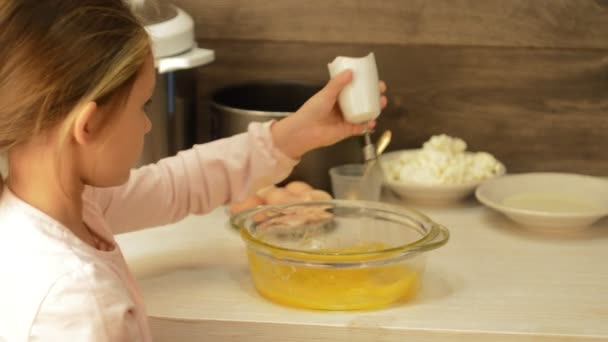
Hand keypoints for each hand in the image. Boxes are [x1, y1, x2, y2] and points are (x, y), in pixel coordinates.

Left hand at [272, 70, 387, 158]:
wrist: (304, 131)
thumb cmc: (312, 111)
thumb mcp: (325, 94)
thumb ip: (337, 84)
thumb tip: (350, 72)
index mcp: (337, 97)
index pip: (355, 89)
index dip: (366, 85)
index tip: (375, 80)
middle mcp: (343, 107)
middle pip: (362, 101)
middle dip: (374, 97)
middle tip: (381, 92)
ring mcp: (346, 119)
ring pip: (364, 113)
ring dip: (374, 109)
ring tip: (381, 104)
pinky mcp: (347, 131)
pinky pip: (361, 127)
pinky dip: (368, 125)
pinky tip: (373, 121)